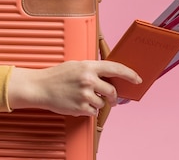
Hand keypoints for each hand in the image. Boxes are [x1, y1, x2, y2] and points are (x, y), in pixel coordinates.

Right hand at [7, 60, 140, 115]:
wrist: (40, 87)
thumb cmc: (57, 76)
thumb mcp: (75, 65)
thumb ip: (91, 69)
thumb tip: (108, 75)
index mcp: (88, 66)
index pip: (115, 68)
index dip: (129, 74)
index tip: (137, 79)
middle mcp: (88, 80)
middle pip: (112, 91)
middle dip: (112, 96)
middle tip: (109, 97)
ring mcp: (85, 94)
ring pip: (103, 103)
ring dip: (97, 103)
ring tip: (83, 97)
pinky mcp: (81, 107)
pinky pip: (94, 112)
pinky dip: (89, 110)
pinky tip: (78, 103)